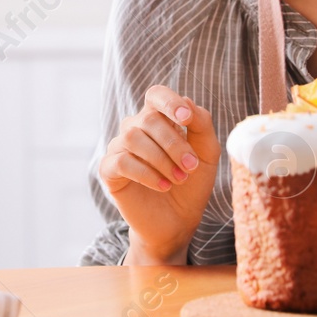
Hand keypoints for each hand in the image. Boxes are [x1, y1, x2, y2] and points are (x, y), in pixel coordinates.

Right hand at [99, 86, 221, 263]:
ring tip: (178, 180)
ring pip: (133, 138)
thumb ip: (201, 124)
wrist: (178, 221)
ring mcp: (119, 148)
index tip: (186, 119)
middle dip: (174, 144)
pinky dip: (146, 174)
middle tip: (191, 167)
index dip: (169, 102)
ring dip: (161, 160)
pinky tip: (162, 186)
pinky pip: (121, 161)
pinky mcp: (108, 170)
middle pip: (148, 119)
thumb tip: (186, 101)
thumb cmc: (192, 183)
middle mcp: (135, 128)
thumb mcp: (207, 152)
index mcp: (159, 119)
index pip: (156, 95)